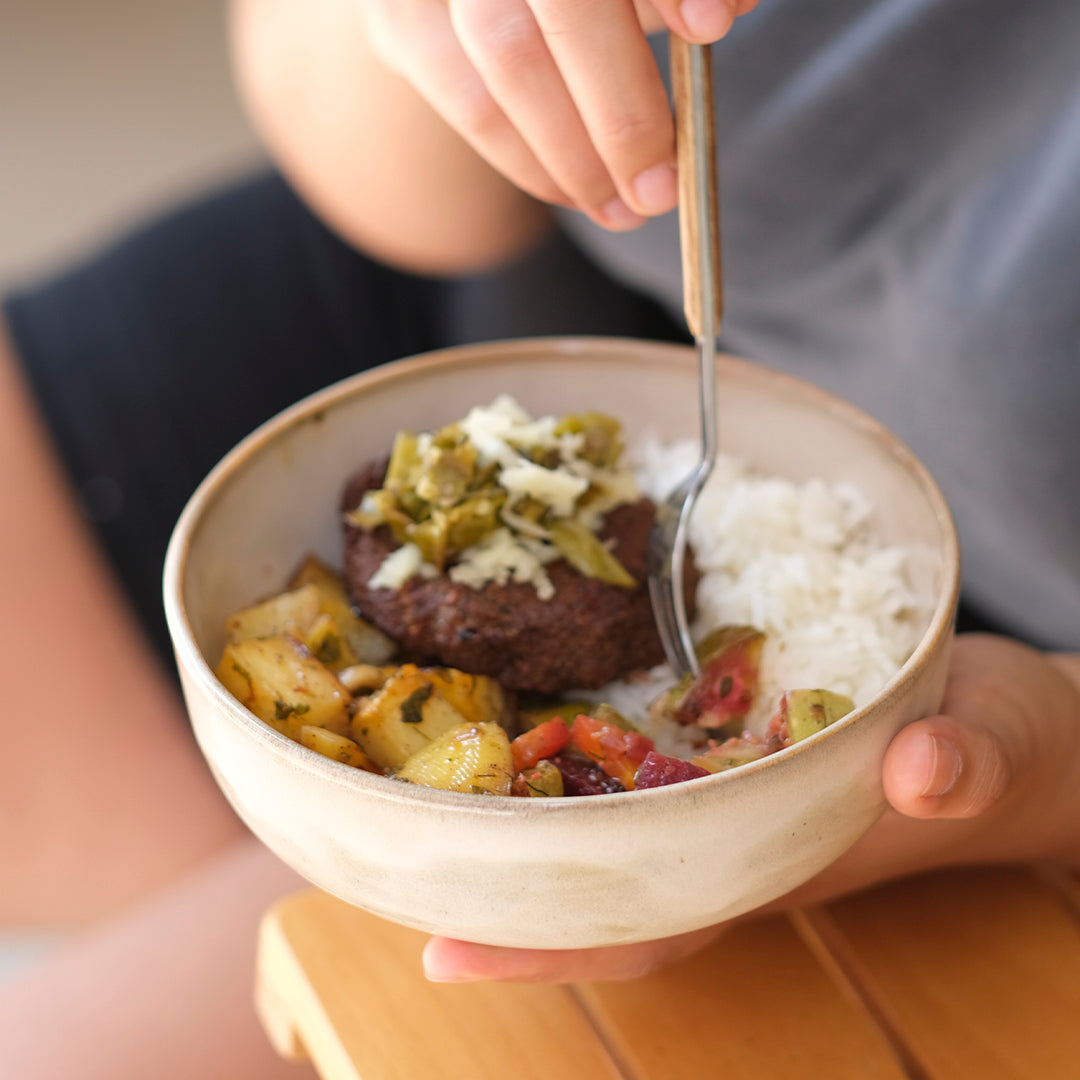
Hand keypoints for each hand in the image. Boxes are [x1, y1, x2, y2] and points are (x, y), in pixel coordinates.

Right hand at [356, 0, 758, 228]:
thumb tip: (725, 10)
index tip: (710, 28)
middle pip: (561, 4)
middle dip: (621, 106)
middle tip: (663, 186)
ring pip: (506, 58)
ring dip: (575, 153)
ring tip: (626, 210)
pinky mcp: (399, 19)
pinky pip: (470, 104)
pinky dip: (530, 161)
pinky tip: (574, 193)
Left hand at [422, 634, 1079, 981]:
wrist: (1004, 723)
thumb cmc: (1001, 747)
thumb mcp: (994, 748)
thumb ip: (966, 768)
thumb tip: (923, 771)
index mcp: (774, 862)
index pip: (646, 924)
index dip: (549, 945)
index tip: (445, 952)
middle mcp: (726, 837)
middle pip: (590, 879)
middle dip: (494, 881)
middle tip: (384, 854)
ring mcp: (718, 787)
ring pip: (598, 818)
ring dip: (514, 812)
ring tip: (415, 789)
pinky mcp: (722, 736)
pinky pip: (629, 754)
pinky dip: (567, 747)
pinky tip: (512, 713)